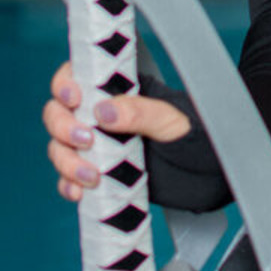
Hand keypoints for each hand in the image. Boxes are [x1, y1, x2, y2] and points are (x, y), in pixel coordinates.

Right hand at [44, 60, 190, 201]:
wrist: (211, 175)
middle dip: (63, 127)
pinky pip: (70, 179)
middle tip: (86, 141)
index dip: (65, 84)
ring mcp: (98, 147)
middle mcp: (101, 117)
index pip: (77, 77)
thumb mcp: (172, 121)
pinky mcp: (99, 176)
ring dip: (66, 161)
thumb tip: (103, 110)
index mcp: (117, 92)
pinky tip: (79, 193)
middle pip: (60, 113)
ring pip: (61, 147)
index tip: (74, 98)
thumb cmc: (196, 137)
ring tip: (90, 177)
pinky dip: (68, 185)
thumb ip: (141, 112)